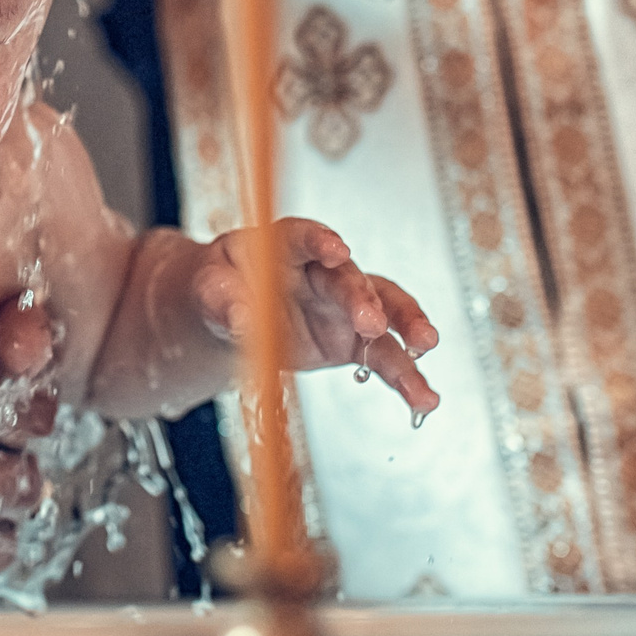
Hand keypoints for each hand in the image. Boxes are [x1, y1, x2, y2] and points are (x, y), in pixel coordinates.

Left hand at [195, 219, 439, 415]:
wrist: (229, 313)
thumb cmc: (221, 286)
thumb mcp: (209, 289)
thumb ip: (225, 302)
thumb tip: (243, 320)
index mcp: (283, 248)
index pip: (302, 237)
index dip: (319, 241)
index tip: (336, 250)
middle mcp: (322, 272)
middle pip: (348, 279)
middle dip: (361, 298)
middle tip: (370, 321)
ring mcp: (343, 306)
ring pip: (383, 313)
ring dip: (406, 330)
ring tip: (426, 347)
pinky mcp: (351, 340)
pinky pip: (383, 356)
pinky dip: (403, 376)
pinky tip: (423, 398)